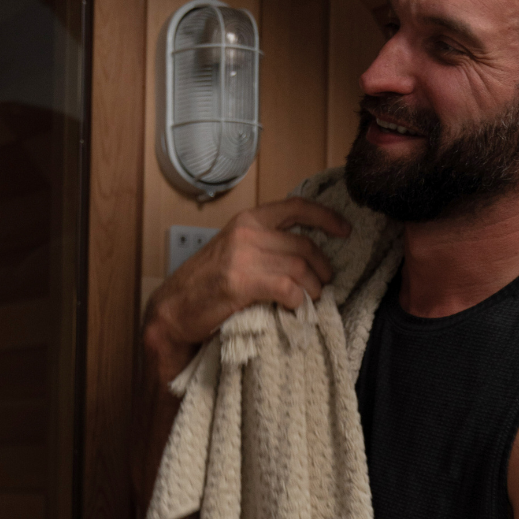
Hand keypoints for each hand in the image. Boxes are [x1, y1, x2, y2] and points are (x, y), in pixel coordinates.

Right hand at [143, 197, 350, 374]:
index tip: (345, 231)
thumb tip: (304, 255)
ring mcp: (243, 256)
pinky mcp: (241, 282)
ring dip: (313, 288)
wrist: (173, 310)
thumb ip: (264, 245)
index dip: (327, 218)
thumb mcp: (235, 251)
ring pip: (300, 268)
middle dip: (322, 268)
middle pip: (305, 245)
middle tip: (324, 285)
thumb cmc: (205, 285)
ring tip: (311, 300)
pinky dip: (297, 300)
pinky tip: (294, 307)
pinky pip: (288, 288)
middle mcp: (247, 232)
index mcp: (248, 220)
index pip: (297, 207)